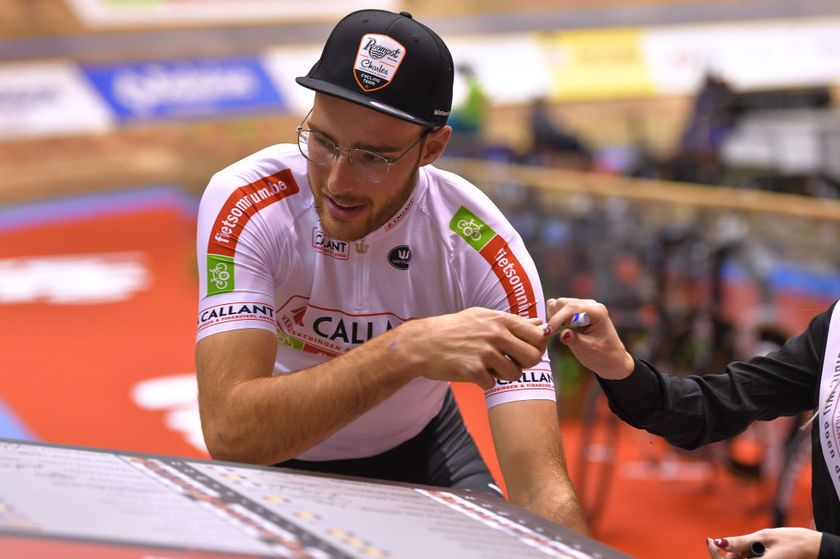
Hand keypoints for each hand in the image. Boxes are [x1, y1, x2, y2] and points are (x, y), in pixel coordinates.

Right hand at [400, 307, 547, 388]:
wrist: (423, 343)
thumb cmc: (454, 329)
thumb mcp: (482, 316)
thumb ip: (512, 322)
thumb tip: (539, 324)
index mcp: (500, 320)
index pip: (537, 336)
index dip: (536, 347)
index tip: (525, 350)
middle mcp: (495, 335)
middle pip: (532, 358)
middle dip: (524, 364)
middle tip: (510, 362)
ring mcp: (485, 353)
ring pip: (515, 374)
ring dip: (504, 374)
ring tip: (488, 366)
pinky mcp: (473, 371)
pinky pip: (493, 383)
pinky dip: (484, 381)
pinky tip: (473, 371)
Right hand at [545, 297, 632, 379]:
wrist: (611, 360)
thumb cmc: (603, 356)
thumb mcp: (588, 350)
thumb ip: (574, 340)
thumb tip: (562, 332)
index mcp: (597, 312)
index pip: (571, 308)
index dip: (557, 319)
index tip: (548, 332)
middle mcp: (590, 305)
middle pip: (563, 303)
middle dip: (555, 318)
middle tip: (551, 334)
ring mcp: (584, 307)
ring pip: (560, 305)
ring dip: (555, 318)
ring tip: (556, 333)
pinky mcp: (578, 312)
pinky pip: (561, 310)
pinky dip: (557, 319)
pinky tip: (559, 330)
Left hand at [707, 527, 821, 557]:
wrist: (813, 548)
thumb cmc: (791, 540)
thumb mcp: (764, 537)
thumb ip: (741, 542)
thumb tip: (719, 542)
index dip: (715, 554)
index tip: (710, 540)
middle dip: (726, 554)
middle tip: (720, 541)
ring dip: (737, 556)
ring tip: (749, 544)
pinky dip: (745, 557)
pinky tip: (750, 549)